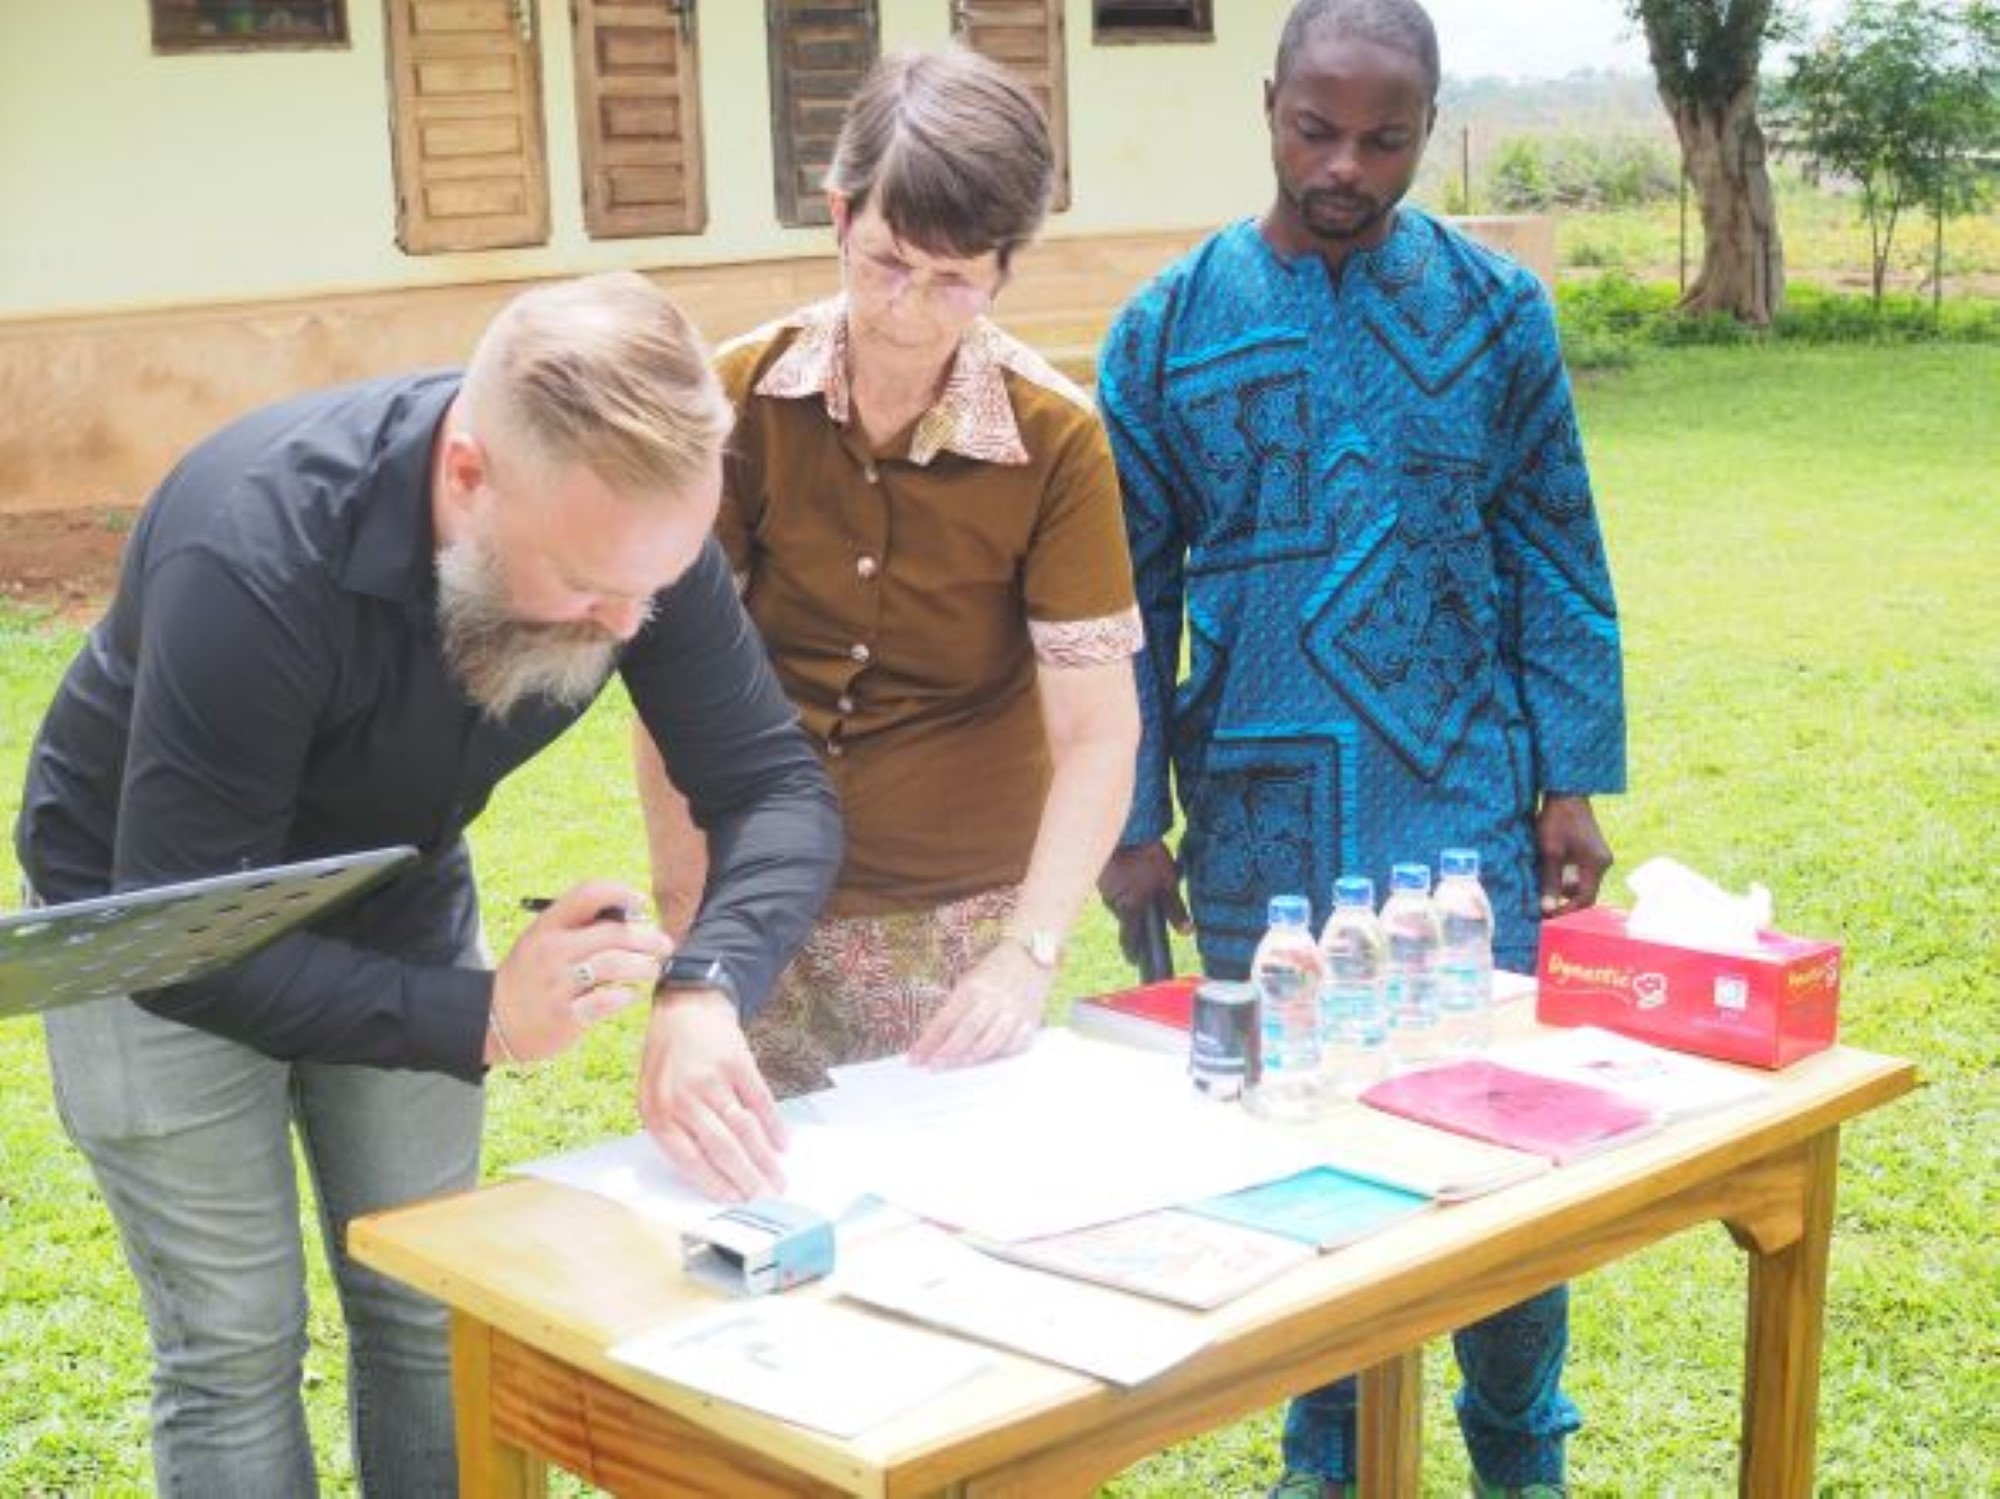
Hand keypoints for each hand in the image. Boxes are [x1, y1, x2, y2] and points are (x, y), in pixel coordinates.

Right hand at [490, 882, 672, 1063]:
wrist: (490, 1020)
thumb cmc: (530, 976)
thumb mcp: (542, 940)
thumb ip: (578, 926)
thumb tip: (632, 915)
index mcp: (547, 926)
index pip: (588, 893)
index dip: (622, 893)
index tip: (641, 904)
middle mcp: (552, 950)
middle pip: (613, 932)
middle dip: (647, 938)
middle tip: (663, 946)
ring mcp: (557, 983)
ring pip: (614, 964)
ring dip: (643, 966)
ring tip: (651, 970)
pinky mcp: (564, 1015)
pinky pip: (605, 1001)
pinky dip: (624, 996)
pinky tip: (629, 995)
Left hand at [638, 990, 787, 1200]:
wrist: (685, 1006)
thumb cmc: (668, 1059)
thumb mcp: (654, 1095)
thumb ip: (675, 1132)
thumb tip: (710, 1173)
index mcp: (658, 1112)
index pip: (689, 1159)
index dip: (715, 1183)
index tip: (735, 1200)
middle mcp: (683, 1098)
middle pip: (721, 1148)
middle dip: (747, 1178)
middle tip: (767, 1198)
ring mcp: (712, 1079)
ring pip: (744, 1129)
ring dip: (765, 1159)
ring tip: (779, 1180)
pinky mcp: (737, 1062)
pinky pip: (760, 1101)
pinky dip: (774, 1125)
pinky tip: (783, 1143)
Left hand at [908, 941, 1053, 1068]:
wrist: (1031, 955)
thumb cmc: (994, 969)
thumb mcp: (968, 980)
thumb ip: (954, 1007)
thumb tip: (934, 1037)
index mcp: (973, 986)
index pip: (946, 1019)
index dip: (929, 1040)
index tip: (916, 1056)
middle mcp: (993, 999)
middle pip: (966, 1033)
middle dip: (946, 1053)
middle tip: (932, 1067)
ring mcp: (1014, 1012)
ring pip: (990, 1043)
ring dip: (969, 1058)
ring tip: (954, 1066)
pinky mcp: (1030, 1021)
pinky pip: (1013, 1046)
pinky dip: (998, 1055)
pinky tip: (985, 1060)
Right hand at [1097, 842, 1189, 970]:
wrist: (1126, 828)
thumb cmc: (1148, 856)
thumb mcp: (1167, 882)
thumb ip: (1175, 909)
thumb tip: (1186, 931)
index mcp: (1129, 908)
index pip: (1129, 940)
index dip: (1133, 952)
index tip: (1136, 961)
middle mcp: (1112, 902)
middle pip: (1125, 917)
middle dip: (1136, 912)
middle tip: (1149, 898)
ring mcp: (1102, 887)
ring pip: (1118, 900)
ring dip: (1128, 894)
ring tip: (1142, 877)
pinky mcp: (1099, 874)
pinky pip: (1111, 886)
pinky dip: (1121, 882)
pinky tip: (1131, 868)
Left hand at [1536, 795, 1613, 915]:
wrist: (1566, 793)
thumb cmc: (1557, 820)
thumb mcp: (1550, 851)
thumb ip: (1550, 881)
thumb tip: (1547, 908)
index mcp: (1596, 864)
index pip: (1585, 899)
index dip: (1566, 911)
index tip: (1547, 915)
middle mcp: (1602, 863)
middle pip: (1585, 893)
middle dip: (1564, 901)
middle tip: (1542, 905)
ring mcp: (1598, 856)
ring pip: (1581, 883)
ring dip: (1563, 888)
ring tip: (1542, 889)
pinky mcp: (1591, 851)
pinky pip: (1580, 872)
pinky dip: (1565, 877)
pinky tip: (1549, 873)